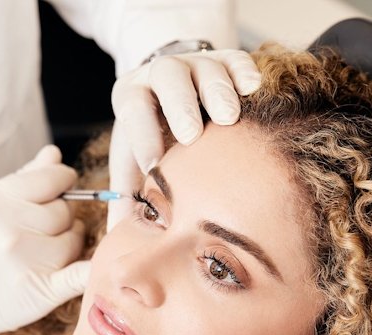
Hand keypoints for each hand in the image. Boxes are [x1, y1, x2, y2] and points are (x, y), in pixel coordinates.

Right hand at [0, 145, 89, 334]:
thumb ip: (23, 178)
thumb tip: (54, 154)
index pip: (55, 178)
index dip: (63, 181)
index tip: (61, 188)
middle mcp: (14, 229)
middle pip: (66, 211)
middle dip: (61, 216)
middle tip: (42, 229)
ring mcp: (29, 262)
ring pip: (75, 240)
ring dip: (67, 243)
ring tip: (44, 250)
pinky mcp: (40, 292)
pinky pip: (81, 273)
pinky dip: (92, 268)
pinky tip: (93, 265)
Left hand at [108, 50, 260, 230]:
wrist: (174, 90)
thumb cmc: (155, 136)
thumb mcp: (135, 159)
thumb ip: (128, 195)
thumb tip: (119, 239)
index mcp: (133, 96)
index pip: (133, 109)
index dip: (142, 135)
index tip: (154, 166)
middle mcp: (162, 74)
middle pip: (168, 77)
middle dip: (180, 106)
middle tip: (192, 135)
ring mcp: (196, 63)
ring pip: (206, 66)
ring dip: (217, 91)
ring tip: (229, 117)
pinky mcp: (227, 58)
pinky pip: (237, 59)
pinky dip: (245, 73)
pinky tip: (252, 90)